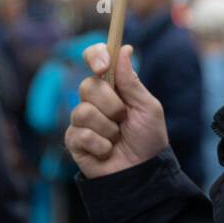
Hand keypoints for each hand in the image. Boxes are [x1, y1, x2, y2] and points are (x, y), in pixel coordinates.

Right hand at [64, 43, 169, 178]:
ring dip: (107, 128)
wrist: (143, 173)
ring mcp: (82, 120)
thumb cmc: (149, 139)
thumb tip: (124, 49)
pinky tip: (107, 151)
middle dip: (110, 104)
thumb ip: (132, 81)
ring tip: (117, 138)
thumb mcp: (147, 107)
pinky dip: (100, 144)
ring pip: (83, 111)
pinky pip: (80, 134)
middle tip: (123, 118)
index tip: (102, 64)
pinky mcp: (74, 140)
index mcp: (113, 86)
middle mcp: (95, 100)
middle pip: (88, 86)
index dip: (95, 56)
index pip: (95, 59)